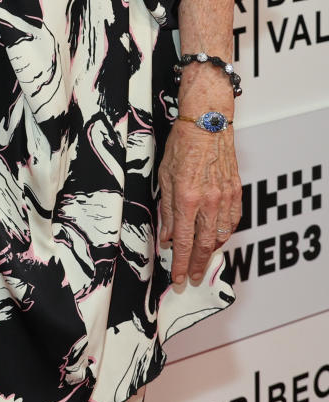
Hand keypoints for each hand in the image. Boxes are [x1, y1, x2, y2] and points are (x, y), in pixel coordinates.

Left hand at [157, 121, 241, 286]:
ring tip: (203, 261)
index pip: (184, 241)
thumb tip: (166, 236)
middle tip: (193, 278)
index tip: (179, 277)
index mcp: (186, 198)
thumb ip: (166, 208)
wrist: (207, 123)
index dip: (181, 263)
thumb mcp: (164, 176)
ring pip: (221, 236)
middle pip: (205, 245)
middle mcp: (208, 201)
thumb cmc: (182, 144)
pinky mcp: (236, 191)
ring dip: (212, 252)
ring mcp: (225, 197)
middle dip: (198, 265)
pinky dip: (225, 234)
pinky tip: (218, 238)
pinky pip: (233, 221)